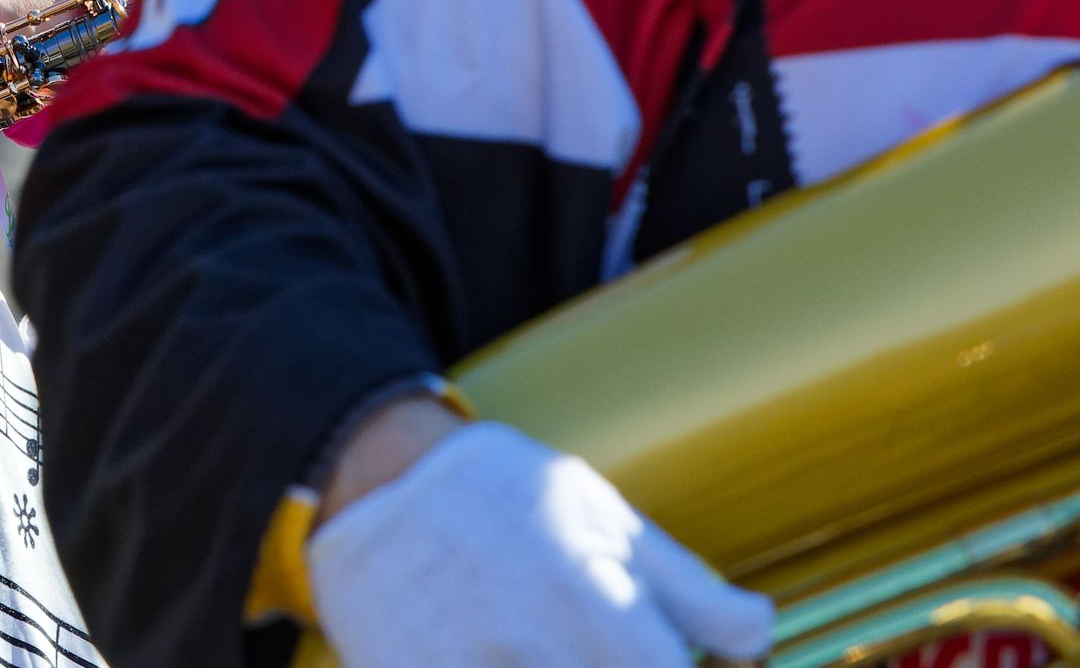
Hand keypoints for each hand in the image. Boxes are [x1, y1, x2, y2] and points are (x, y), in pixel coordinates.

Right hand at [311, 418, 774, 667]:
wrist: (367, 480)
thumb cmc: (496, 493)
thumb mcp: (596, 510)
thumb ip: (688, 585)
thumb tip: (763, 636)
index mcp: (587, 599)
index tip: (676, 665)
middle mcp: (527, 643)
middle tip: (597, 649)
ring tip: (552, 650)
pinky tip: (510, 659)